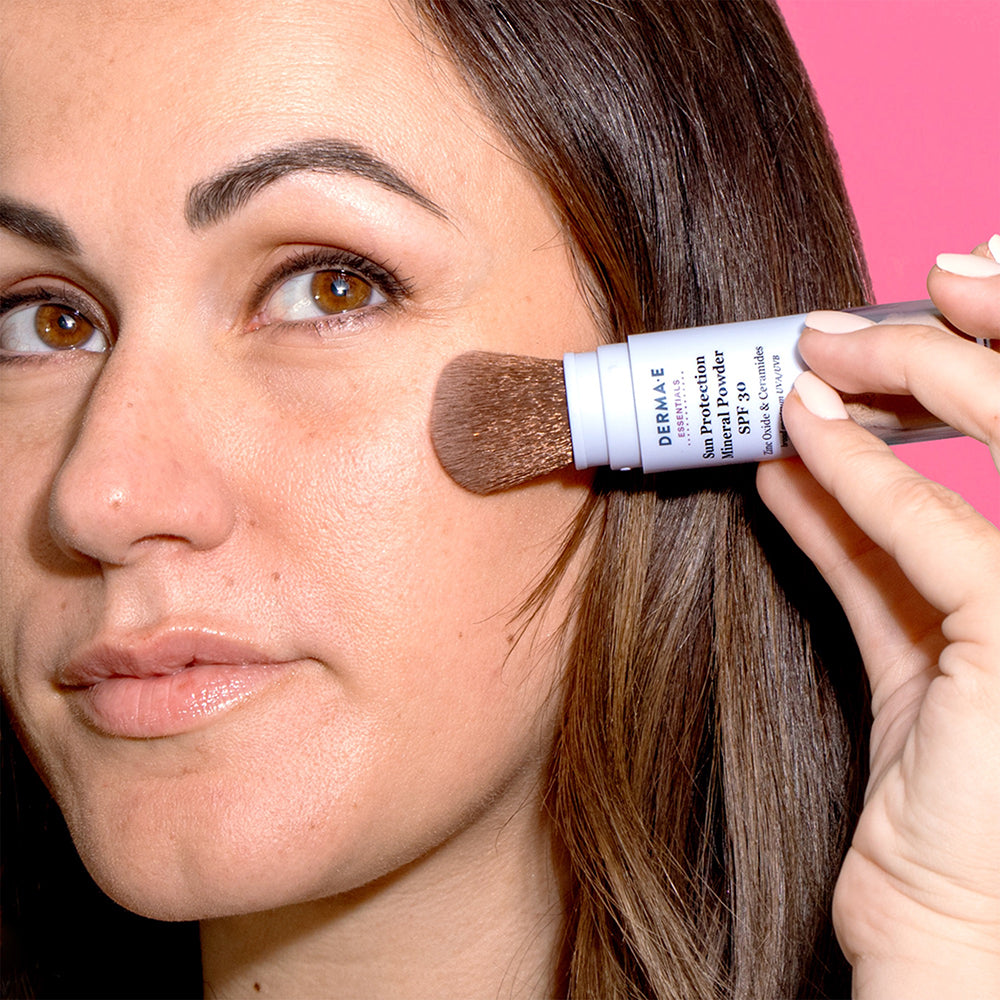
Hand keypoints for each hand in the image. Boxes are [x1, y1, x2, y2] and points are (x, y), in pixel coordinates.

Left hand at [756, 238, 999, 998]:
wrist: (959, 932)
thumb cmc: (945, 791)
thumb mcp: (910, 638)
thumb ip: (863, 541)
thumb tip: (801, 450)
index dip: (990, 347)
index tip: (925, 294)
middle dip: (954, 336)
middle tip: (843, 320)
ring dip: (903, 377)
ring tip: (810, 354)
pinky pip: (936, 531)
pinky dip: (859, 477)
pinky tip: (797, 433)